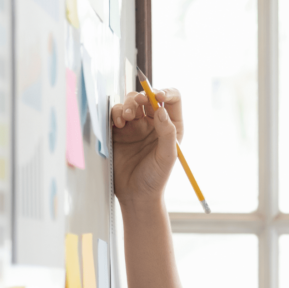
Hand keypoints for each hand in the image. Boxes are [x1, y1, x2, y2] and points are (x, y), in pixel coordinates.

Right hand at [111, 88, 183, 208]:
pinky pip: (116, 113)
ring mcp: (135, 126)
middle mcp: (154, 123)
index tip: (157, 96)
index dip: (165, 92)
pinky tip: (118, 124)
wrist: (135, 194)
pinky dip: (116, 113)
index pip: (172, 99)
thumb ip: (167, 132)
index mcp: (171, 126)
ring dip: (128, 105)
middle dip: (142, 97)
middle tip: (137, 105)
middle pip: (148, 97)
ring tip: (126, 119)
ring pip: (131, 103)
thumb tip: (161, 109)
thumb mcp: (167, 156)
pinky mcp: (118, 131)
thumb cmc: (155, 178)